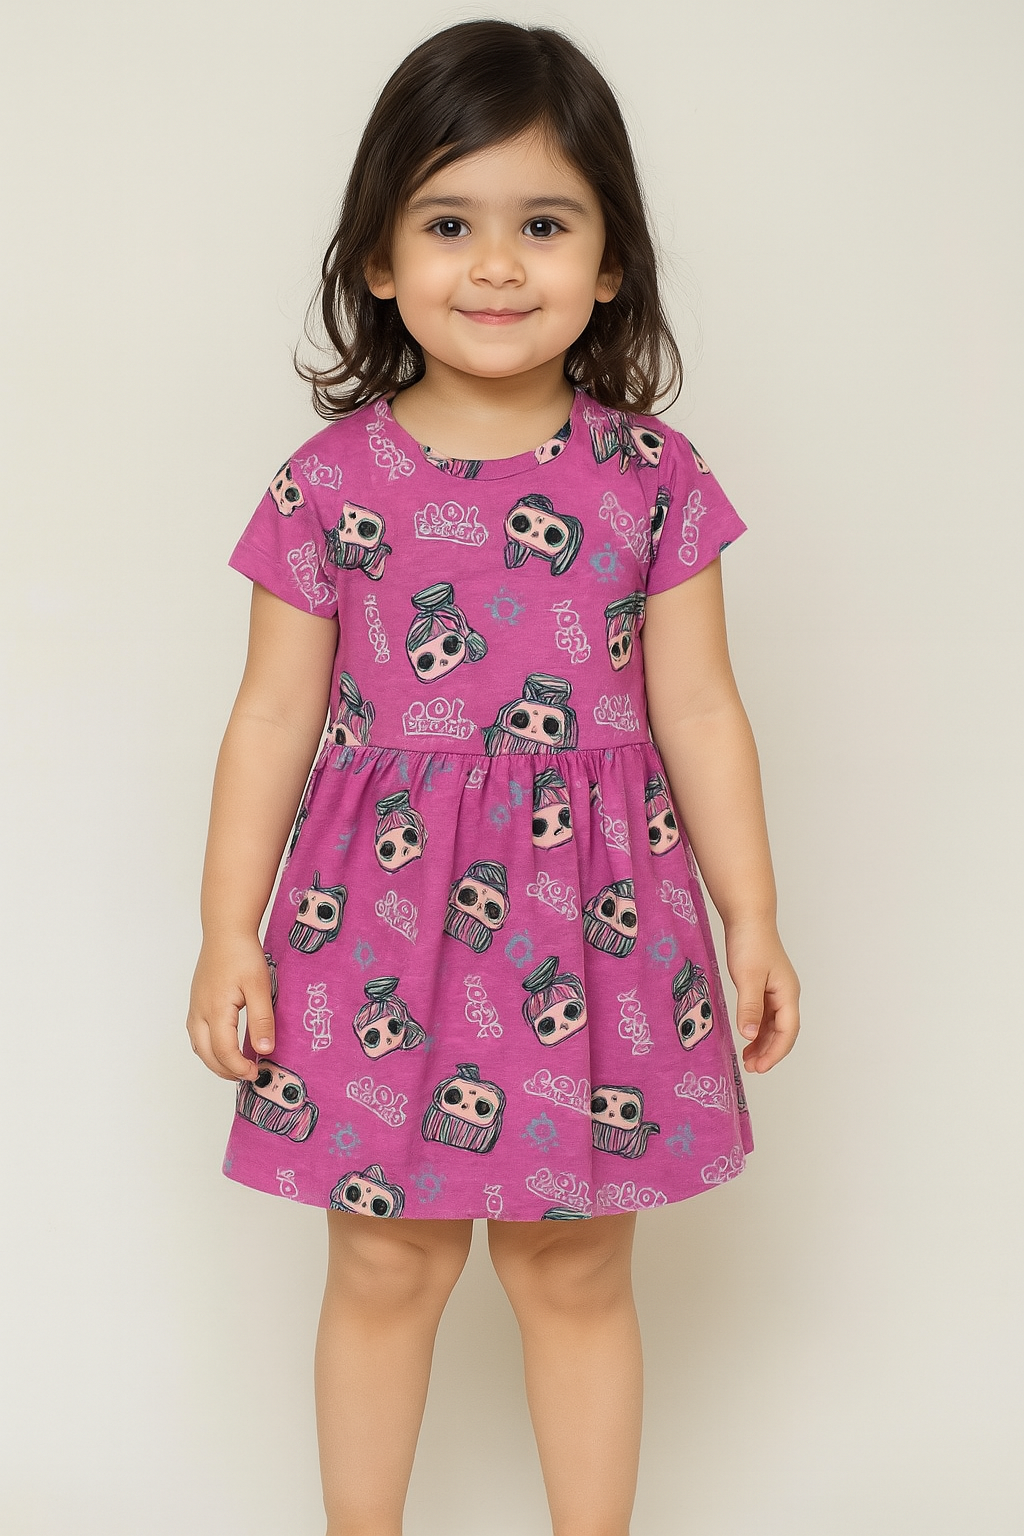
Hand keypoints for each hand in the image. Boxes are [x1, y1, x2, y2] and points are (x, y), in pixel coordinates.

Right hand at [186, 933, 275, 1081]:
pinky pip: (197, 1035)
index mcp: (215, 1011)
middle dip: (226, 1071)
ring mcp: (194, 1008)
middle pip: (207, 1055)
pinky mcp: (196, 1003)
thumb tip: (264, 1050)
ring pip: (198, 1047)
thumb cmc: (242, 955)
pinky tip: (224, 1047)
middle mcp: (199, 1013)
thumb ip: (262, 1020)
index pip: (224, 1052)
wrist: (225, 932)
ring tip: (237, 1067)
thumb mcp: (259, 987)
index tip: (257, 1072)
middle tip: (248, 1075)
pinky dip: (209, 1048)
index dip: (240, 1068)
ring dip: (216, 1062)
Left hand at [725, 921, 799, 1072]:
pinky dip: (756, 1029)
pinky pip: (764, 1015)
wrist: (747, 917)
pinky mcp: (764, 986)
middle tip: (751, 1068)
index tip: (760, 1067)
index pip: (787, 1031)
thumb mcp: (748, 977)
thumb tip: (748, 1035)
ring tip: (747, 1060)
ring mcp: (775, 991)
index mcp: (787, 993)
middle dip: (769, 1052)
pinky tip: (745, 1037)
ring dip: (762, 1043)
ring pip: (773, 1025)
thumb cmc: (750, 943)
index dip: (775, 1052)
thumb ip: (749, 1007)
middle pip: (783, 1032)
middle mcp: (785, 995)